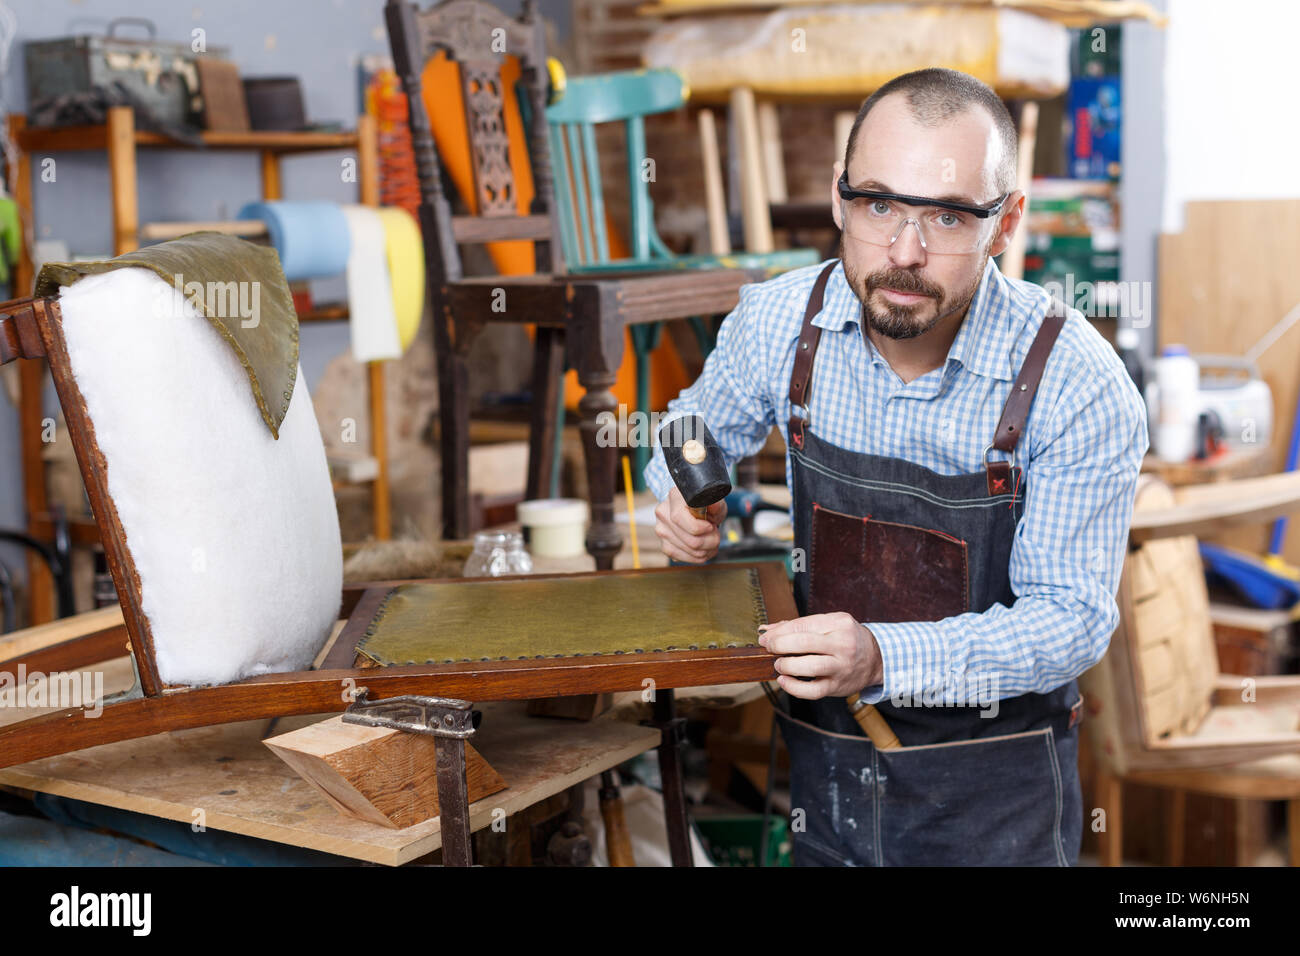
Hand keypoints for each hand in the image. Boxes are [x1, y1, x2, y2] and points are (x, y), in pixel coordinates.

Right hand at [653, 486, 726, 562]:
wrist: (692, 509)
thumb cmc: (704, 504)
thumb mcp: (714, 500)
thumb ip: (716, 504)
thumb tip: (713, 506)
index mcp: (674, 496)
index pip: (680, 518)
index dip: (700, 528)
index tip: (711, 526)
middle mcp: (663, 513)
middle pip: (689, 539)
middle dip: (709, 542)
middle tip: (716, 535)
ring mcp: (662, 530)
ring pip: (687, 550)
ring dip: (706, 551)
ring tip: (712, 542)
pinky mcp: (664, 544)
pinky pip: (681, 557)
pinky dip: (696, 557)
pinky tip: (704, 550)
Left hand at [758, 612, 882, 699]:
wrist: (875, 659)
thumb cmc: (846, 639)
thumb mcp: (829, 624)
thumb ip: (798, 625)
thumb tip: (766, 630)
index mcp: (839, 623)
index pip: (803, 625)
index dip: (779, 632)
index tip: (766, 637)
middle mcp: (843, 644)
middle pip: (804, 643)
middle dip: (779, 645)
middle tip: (769, 648)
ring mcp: (841, 666)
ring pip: (809, 667)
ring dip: (786, 665)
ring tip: (779, 664)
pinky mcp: (837, 686)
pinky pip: (813, 691)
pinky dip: (794, 688)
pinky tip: (784, 681)